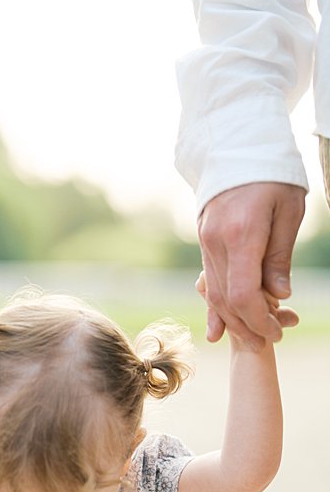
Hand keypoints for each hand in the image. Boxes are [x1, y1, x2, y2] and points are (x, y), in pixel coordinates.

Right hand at [197, 182, 304, 347]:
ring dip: (232, 320)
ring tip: (251, 338)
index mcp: (241, 235)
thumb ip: (279, 257)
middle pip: (226, 299)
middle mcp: (216, 242)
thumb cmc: (272, 177)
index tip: (277, 332)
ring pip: (215, 292)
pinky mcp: (204, 241)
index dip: (259, 320)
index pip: (243, 294)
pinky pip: (209, 279)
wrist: (238, 148)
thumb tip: (279, 295)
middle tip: (267, 344)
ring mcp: (205, 242)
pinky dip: (215, 305)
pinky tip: (218, 327)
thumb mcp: (288, 212)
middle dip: (247, 326)